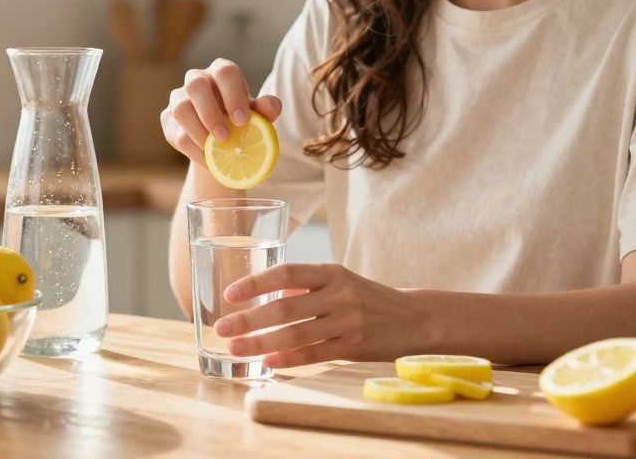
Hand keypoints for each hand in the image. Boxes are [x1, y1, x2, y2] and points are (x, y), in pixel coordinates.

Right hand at [160, 58, 281, 166]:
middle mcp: (198, 79)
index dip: (233, 95)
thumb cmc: (243, 122)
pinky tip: (208, 160)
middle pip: (195, 84)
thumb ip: (267, 109)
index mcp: (222, 73)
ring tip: (215, 151)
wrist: (223, 144)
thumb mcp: (259, 117)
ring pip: (181, 109)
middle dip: (210, 113)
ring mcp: (179, 98)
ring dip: (199, 133)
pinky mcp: (168, 119)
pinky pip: (176, 134)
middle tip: (225, 137)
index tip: (242, 121)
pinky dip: (193, 151)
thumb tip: (270, 105)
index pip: (225, 72)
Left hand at [212, 263, 420, 367]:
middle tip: (222, 328)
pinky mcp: (353, 347)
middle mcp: (339, 294)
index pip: (287, 273)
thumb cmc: (366, 297)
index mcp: (331, 272)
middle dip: (249, 319)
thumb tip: (263, 293)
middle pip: (285, 307)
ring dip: (261, 343)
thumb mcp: (339, 280)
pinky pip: (314, 354)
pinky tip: (267, 362)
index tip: (230, 294)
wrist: (413, 317)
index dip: (256, 283)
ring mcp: (347, 322)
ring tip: (235, 348)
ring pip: (295, 334)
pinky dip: (288, 359)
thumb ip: (304, 286)